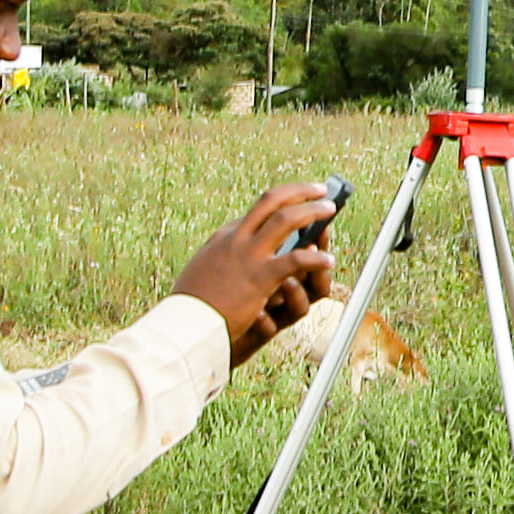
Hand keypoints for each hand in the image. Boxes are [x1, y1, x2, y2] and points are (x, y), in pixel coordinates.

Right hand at [181, 182, 343, 369]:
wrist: (184, 324)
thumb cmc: (192, 304)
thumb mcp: (202, 272)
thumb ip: (218, 259)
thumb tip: (228, 254)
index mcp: (223, 238)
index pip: (255, 212)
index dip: (280, 204)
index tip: (296, 203)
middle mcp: (236, 238)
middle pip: (271, 201)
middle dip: (299, 191)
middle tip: (319, 189)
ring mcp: (248, 256)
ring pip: (286, 220)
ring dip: (311, 211)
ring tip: (329, 209)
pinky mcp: (259, 278)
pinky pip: (295, 261)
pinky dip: (314, 258)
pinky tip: (328, 260)